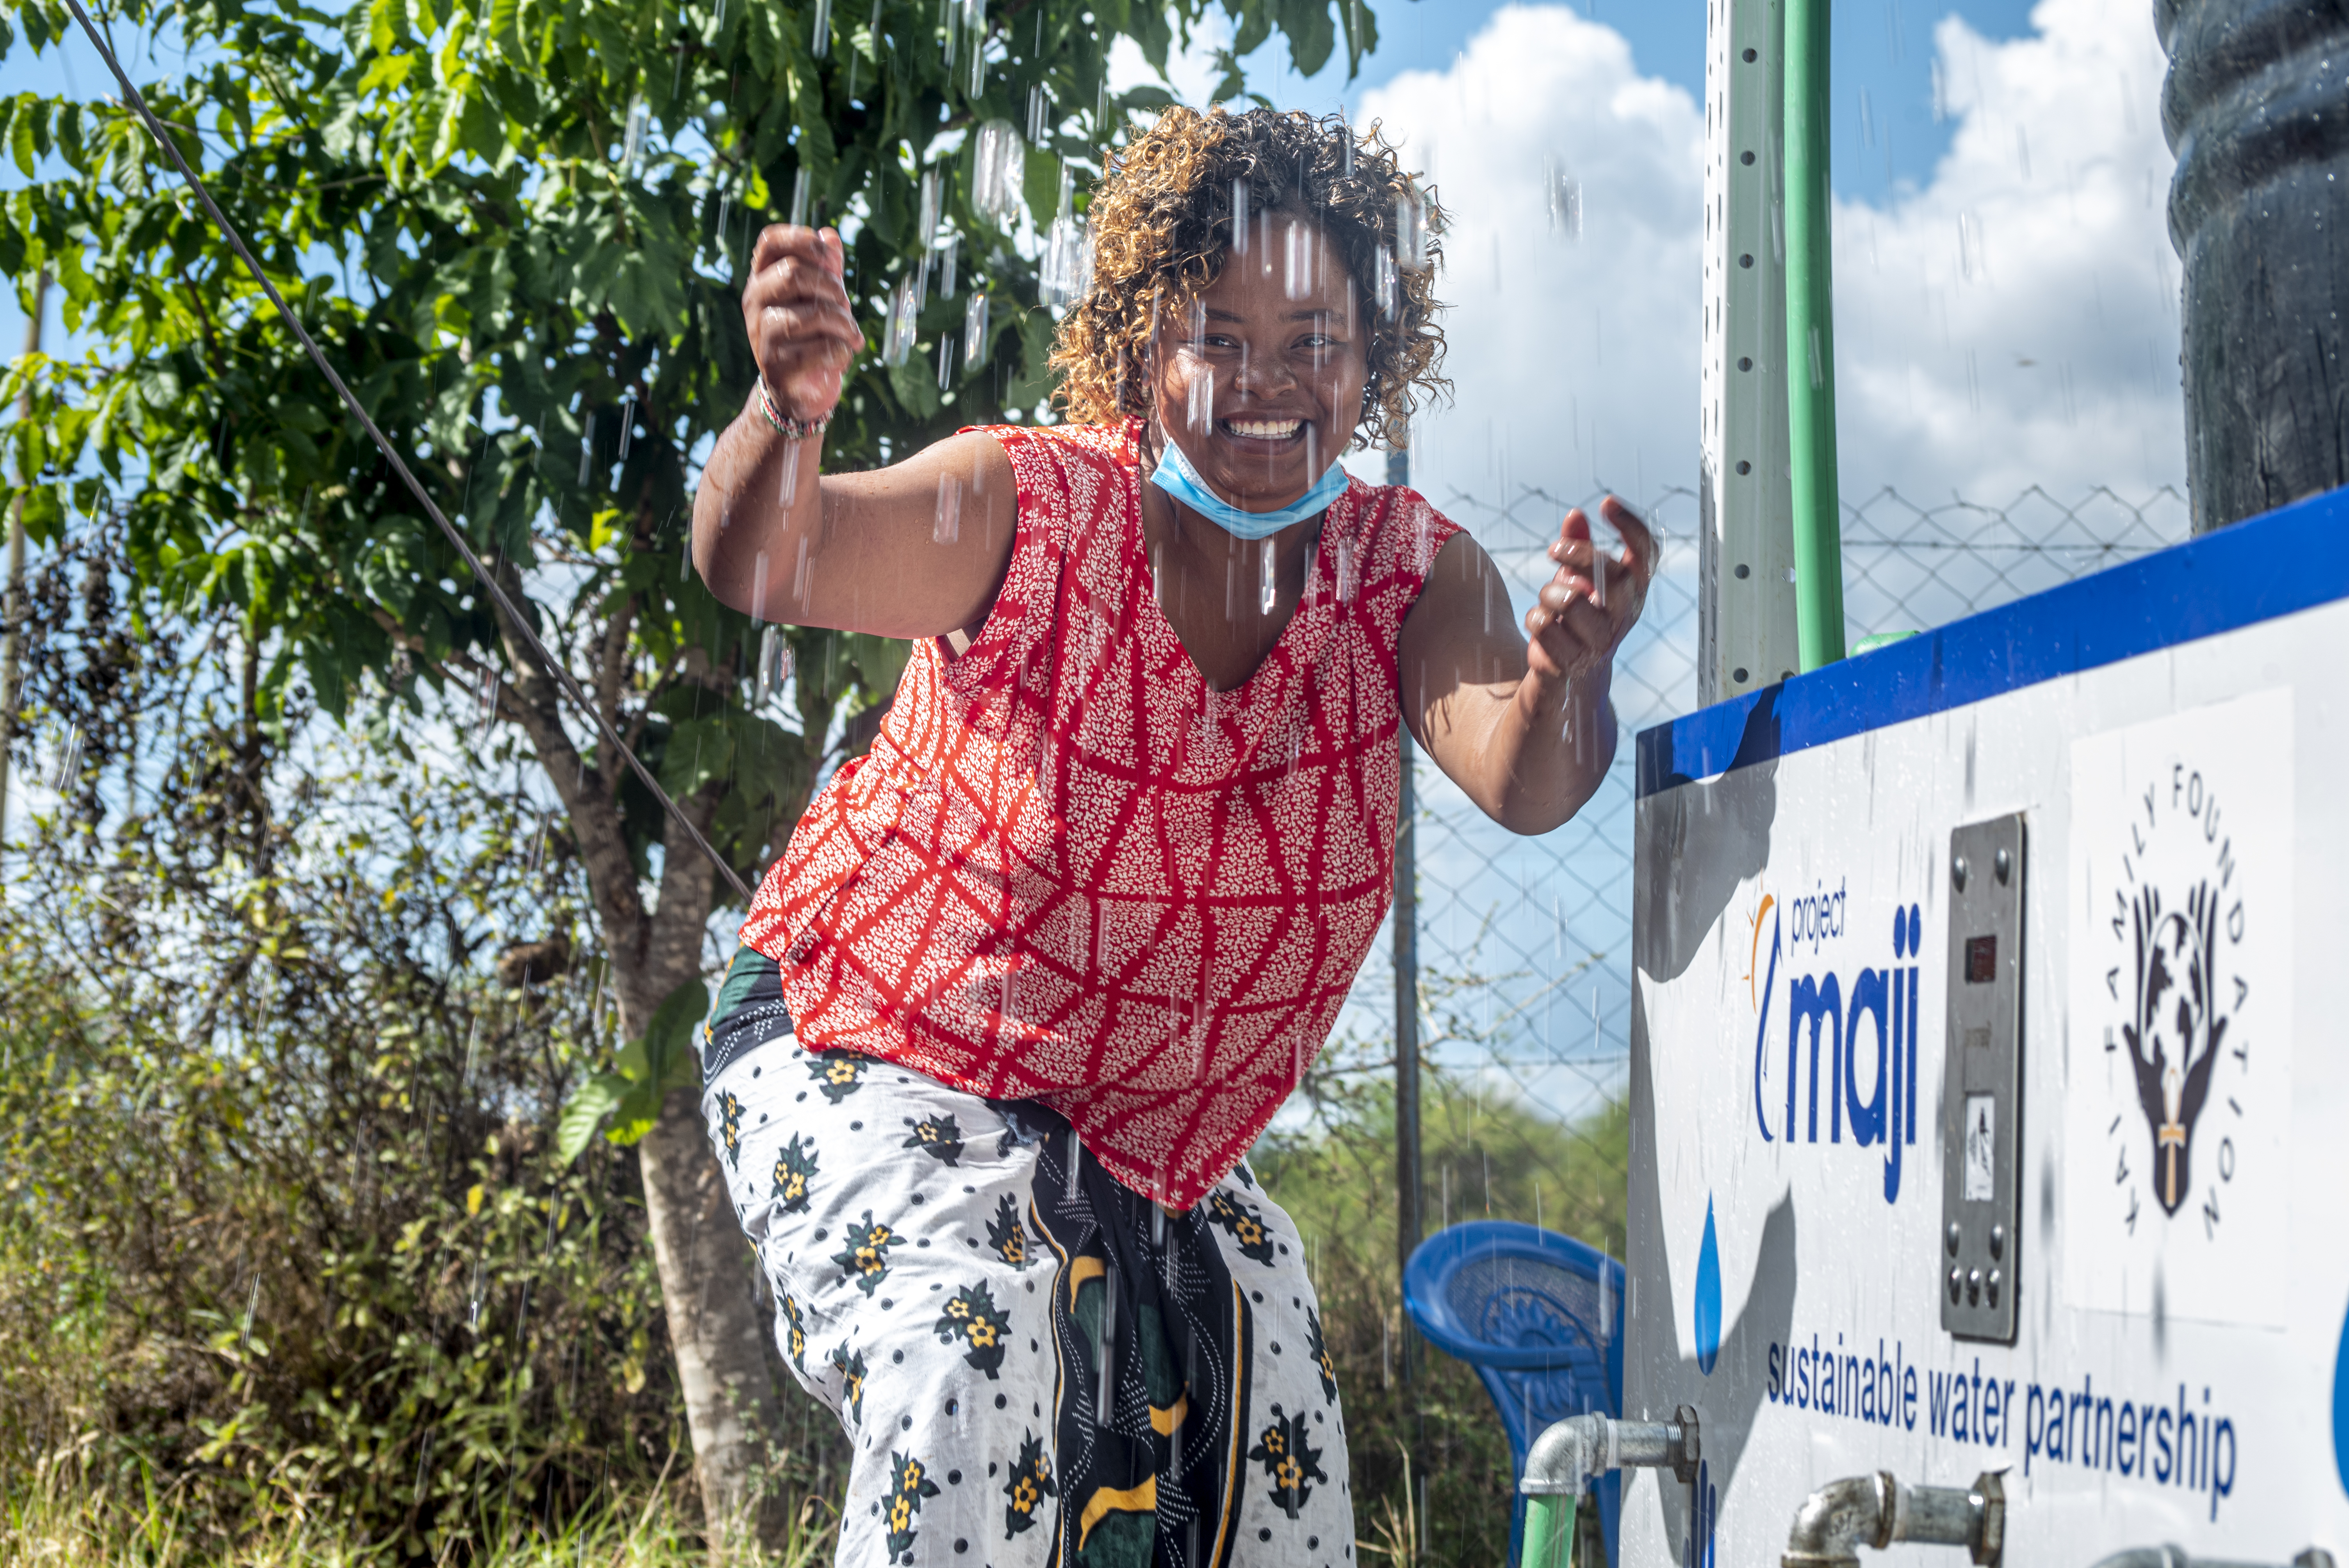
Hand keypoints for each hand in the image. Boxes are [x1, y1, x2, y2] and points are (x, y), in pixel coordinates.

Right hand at [743, 225, 862, 421]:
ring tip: (852, 335)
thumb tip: (830, 234)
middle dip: (833, 288)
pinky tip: (843, 355)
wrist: (797, 390)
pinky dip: (843, 351)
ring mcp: (762, 334)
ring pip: (814, 313)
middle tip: (845, 306)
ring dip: (845, 323)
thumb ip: (825, 267)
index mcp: (761, 279)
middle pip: (794, 273)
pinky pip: (823, 349)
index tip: (831, 260)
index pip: (771, 241)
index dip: (805, 241)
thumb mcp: (818, 297)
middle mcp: (754, 302)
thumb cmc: (810, 336)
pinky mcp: (776, 366)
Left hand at [1525, 495, 1654, 685]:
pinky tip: (1539, 623)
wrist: (1570, 672)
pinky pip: (1545, 626)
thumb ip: (1578, 545)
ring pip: (1571, 602)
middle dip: (1577, 555)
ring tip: (1546, 600)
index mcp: (1634, 591)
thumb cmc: (1577, 615)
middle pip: (1612, 575)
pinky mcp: (1573, 662)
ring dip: (1548, 593)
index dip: (1632, 526)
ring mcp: (1601, 642)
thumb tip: (1575, 514)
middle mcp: (1624, 616)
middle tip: (1553, 550)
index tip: (1607, 502)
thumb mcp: (1578, 577)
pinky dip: (1534, 618)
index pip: (1647, 555)